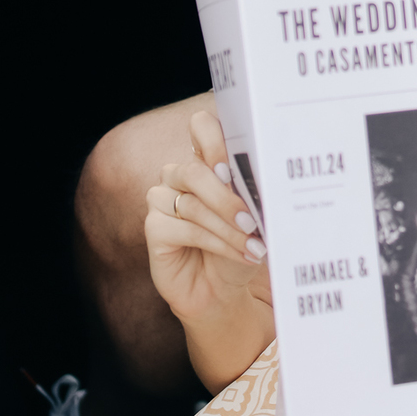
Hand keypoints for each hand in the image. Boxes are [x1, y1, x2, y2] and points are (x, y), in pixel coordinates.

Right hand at [145, 109, 267, 327]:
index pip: (201, 127)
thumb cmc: (242, 243)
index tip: (235, 164)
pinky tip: (240, 253)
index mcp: (207, 159)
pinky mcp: (153, 228)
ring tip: (255, 244)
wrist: (224, 288)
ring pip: (193, 203)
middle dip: (227, 196)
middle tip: (252, 219)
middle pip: (195, 169)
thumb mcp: (255, 214)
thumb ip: (251, 191)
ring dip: (228, 227)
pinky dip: (217, 242)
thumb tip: (263, 178)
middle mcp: (180, 174)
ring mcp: (162, 199)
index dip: (215, 140)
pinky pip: (184, 228)